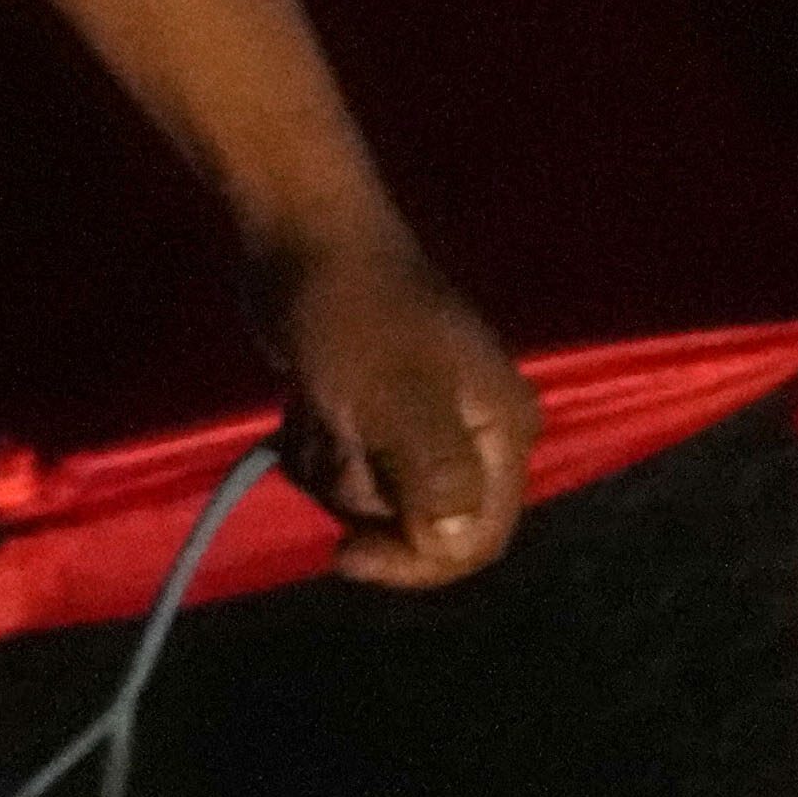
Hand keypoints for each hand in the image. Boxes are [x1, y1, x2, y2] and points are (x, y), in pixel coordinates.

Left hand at [256, 216, 539, 589]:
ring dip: (332, 470)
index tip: (344, 556)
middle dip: (363, 498)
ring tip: (319, 411)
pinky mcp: (372, 411)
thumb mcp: (395, 395)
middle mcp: (473, 436)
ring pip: (375, 499)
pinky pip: (346, 467)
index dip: (414, 563)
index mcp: (501, 433)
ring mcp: (419, 423)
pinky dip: (317, 450)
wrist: (296, 234)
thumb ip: (434, 472)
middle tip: (333, 440)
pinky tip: (304, 409)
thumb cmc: (352, 311)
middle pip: (421, 524)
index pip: (475, 541)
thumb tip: (455, 543)